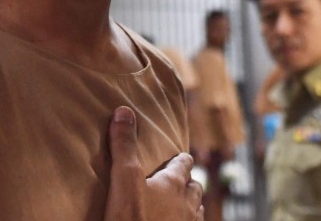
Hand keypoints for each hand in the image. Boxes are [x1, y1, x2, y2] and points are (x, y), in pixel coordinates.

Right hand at [104, 106, 203, 220]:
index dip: (180, 159)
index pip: (183, 164)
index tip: (179, 156)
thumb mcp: (124, 179)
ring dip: (190, 204)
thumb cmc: (132, 220)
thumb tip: (124, 110)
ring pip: (196, 211)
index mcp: (174, 185)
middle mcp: (188, 205)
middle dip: (188, 182)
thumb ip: (124, 146)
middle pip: (195, 187)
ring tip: (179, 204)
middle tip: (178, 180)